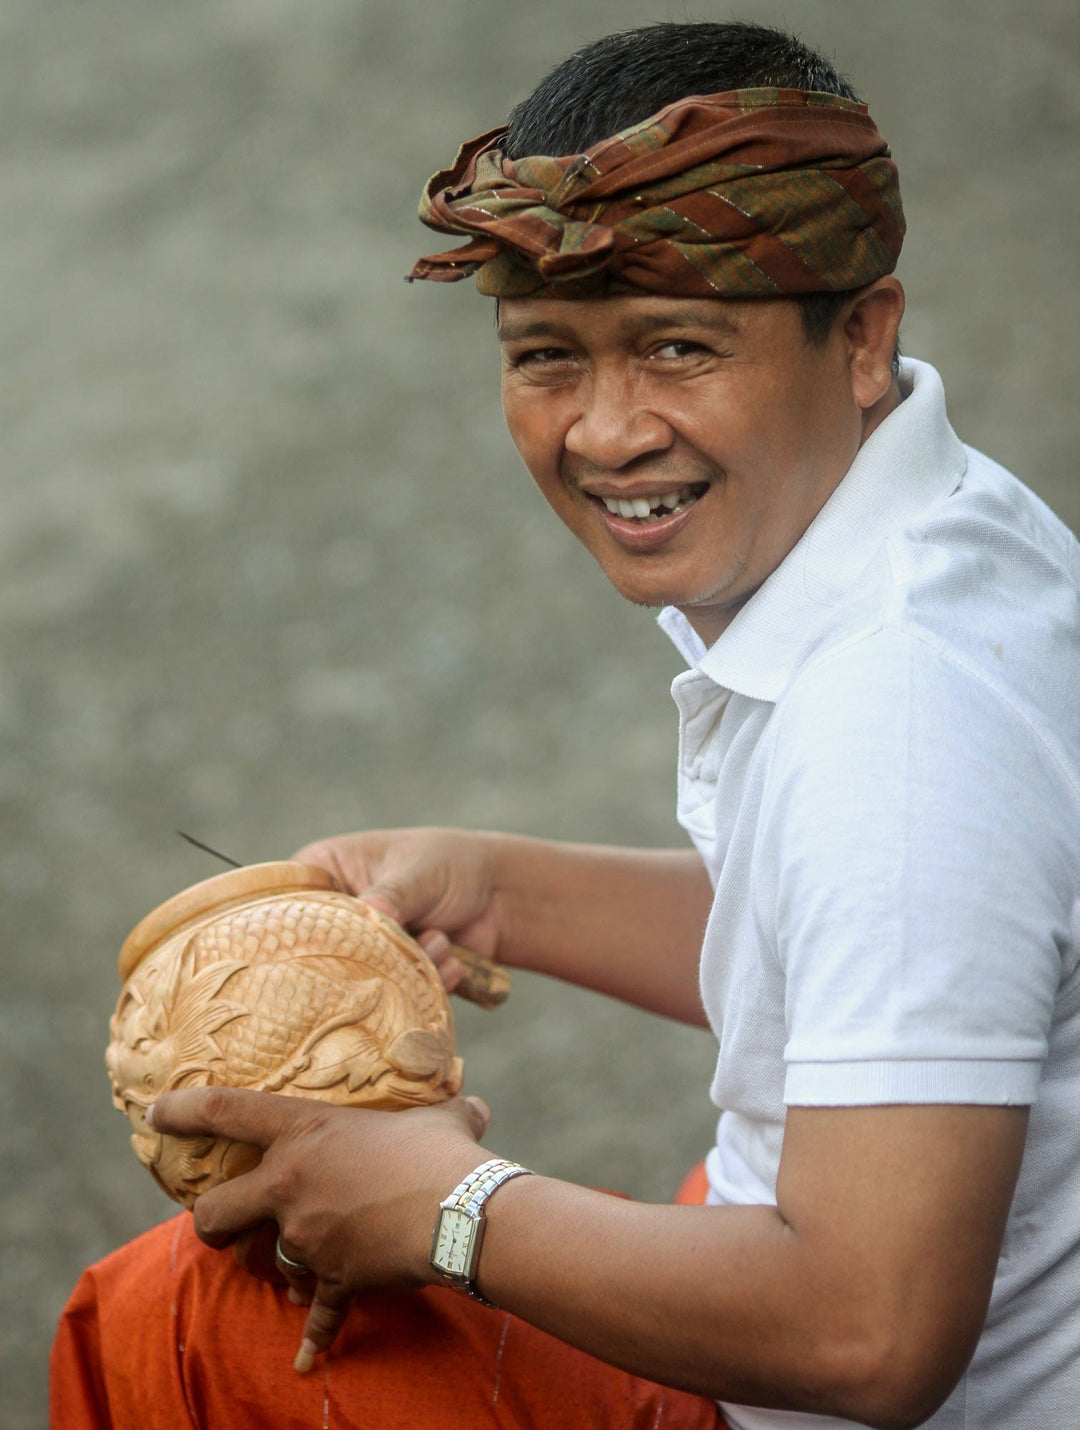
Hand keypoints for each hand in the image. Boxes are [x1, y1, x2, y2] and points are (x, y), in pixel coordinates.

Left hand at [148, 1086, 491, 1370]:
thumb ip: (446, 1113)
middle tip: (219, 1222)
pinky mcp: (333, 1279)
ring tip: (300, 1268)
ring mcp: (306, 1237)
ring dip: (282, 1265)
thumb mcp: (439, 1119)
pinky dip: (313, 1336)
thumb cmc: (444, 1152)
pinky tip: (304, 1360)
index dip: (184, 1110)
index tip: (156, 1112)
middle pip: (215, 1211)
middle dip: (210, 1221)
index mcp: (305, 1132)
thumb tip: (474, 1106)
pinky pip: (318, 1314)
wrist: (460, 1215)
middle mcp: (291, 1185)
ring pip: (269, 1261)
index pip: (227, 1111)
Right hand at [293, 828, 502, 995]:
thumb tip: (370, 915)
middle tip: (399, 946)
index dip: (303, 926)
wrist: (499, 896)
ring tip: (438, 938)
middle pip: (322, 949)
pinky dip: (427, 980)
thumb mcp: (417, 872)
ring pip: (364, 977)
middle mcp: (335, 914)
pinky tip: (451, 958)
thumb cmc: (449, 865)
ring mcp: (361, 948)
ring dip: (409, 965)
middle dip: (369, 954)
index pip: (290, 902)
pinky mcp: (388, 978)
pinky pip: (396, 995)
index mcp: (325, 871)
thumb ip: (392, 896)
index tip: (330, 942)